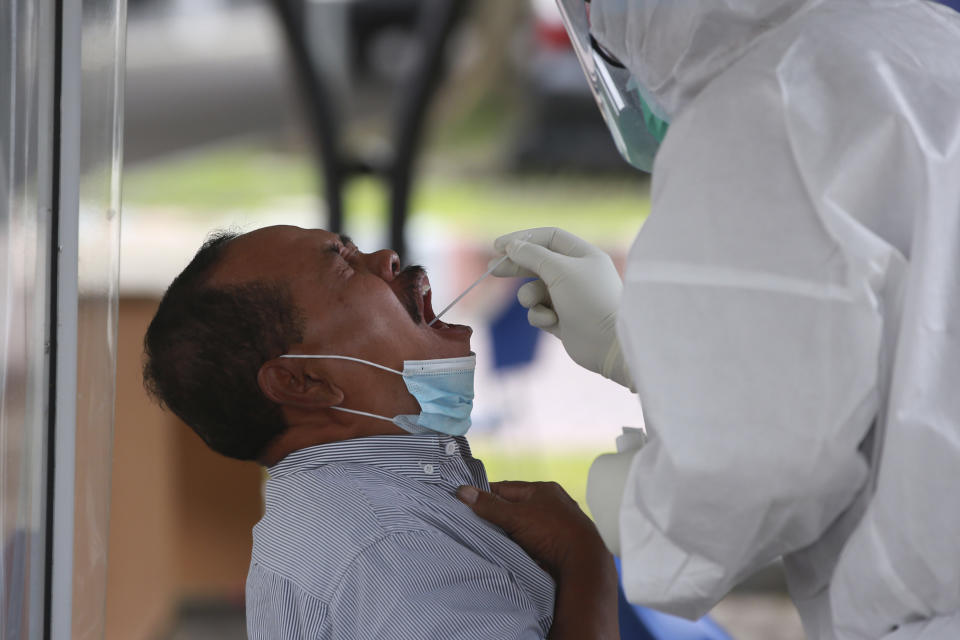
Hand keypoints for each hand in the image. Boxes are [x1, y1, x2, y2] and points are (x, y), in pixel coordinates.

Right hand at [456, 481, 609, 578]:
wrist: (583, 564)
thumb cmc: (552, 533)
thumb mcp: (515, 516)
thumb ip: (489, 505)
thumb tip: (463, 491)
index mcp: (543, 490)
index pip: (506, 488)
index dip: (485, 495)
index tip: (466, 502)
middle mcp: (552, 504)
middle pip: (515, 507)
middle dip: (497, 516)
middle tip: (474, 524)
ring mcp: (557, 525)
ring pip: (524, 525)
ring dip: (510, 532)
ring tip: (490, 539)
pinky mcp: (559, 544)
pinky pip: (533, 541)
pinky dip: (521, 545)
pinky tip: (511, 551)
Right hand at [491, 227, 633, 389]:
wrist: (609, 343)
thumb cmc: (588, 300)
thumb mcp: (559, 270)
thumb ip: (532, 255)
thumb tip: (512, 246)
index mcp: (583, 255)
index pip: (549, 238)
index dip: (523, 239)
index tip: (498, 246)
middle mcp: (577, 274)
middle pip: (538, 262)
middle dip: (516, 266)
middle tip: (492, 270)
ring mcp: (569, 298)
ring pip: (534, 290)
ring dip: (529, 296)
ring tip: (534, 303)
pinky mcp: (562, 320)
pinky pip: (539, 312)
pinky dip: (540, 315)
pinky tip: (552, 322)